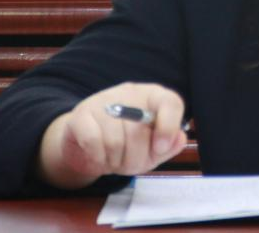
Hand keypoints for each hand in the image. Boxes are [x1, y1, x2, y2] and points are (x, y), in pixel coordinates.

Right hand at [37, 82, 187, 188]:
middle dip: (135, 159)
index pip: (170, 102)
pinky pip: (93, 141)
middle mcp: (129, 93)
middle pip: (139, 131)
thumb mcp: (151, 148)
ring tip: (114, 160)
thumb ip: (169, 145)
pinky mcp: (81, 115)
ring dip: (115, 161)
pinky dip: (98, 157)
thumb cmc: (126, 144)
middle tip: (129, 165)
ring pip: (115, 140)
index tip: (160, 148)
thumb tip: (178, 138)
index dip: (168, 128)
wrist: (86, 144)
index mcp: (153, 97)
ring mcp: (103, 101)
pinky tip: (99, 157)